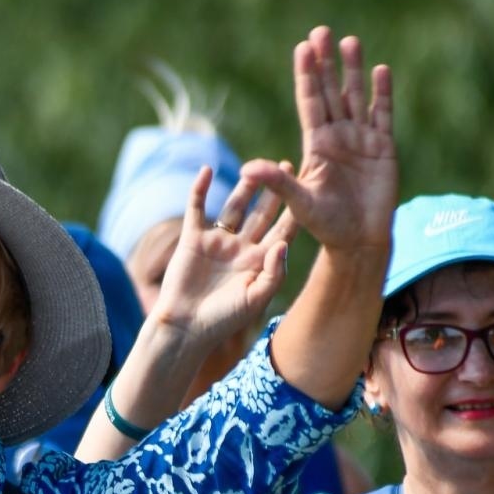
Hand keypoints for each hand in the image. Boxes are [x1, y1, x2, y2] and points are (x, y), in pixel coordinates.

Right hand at [148, 163, 298, 342]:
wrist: (185, 327)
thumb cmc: (223, 319)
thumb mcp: (256, 299)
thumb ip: (274, 273)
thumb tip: (284, 243)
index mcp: (259, 263)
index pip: (282, 231)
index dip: (294, 211)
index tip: (309, 188)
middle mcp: (241, 249)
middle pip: (261, 214)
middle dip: (274, 192)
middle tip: (287, 166)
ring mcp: (217, 243)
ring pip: (233, 208)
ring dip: (244, 188)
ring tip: (255, 169)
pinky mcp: (193, 240)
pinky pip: (196, 209)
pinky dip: (199, 190)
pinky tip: (206, 171)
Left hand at [250, 27, 395, 253]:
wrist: (359, 242)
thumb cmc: (326, 226)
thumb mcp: (298, 203)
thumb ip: (277, 182)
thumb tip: (246, 168)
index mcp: (316, 145)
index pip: (309, 102)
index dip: (306, 75)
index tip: (302, 48)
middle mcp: (337, 136)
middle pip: (330, 92)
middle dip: (326, 63)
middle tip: (321, 31)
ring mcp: (361, 140)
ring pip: (356, 97)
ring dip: (353, 70)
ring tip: (350, 41)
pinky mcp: (383, 148)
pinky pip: (382, 114)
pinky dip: (382, 94)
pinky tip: (381, 71)